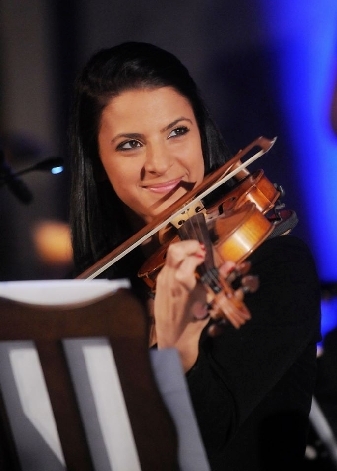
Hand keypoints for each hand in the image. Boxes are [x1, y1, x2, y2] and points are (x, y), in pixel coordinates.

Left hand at [153, 239, 209, 370]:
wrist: (174, 337)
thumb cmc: (194, 321)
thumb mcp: (209, 301)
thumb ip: (220, 280)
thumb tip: (231, 264)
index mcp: (183, 286)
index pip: (189, 261)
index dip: (199, 255)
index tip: (206, 256)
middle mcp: (169, 279)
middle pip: (175, 250)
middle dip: (189, 245)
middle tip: (200, 249)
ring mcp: (162, 279)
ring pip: (170, 254)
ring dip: (184, 251)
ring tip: (195, 257)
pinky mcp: (158, 282)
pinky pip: (168, 263)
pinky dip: (178, 260)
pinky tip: (187, 267)